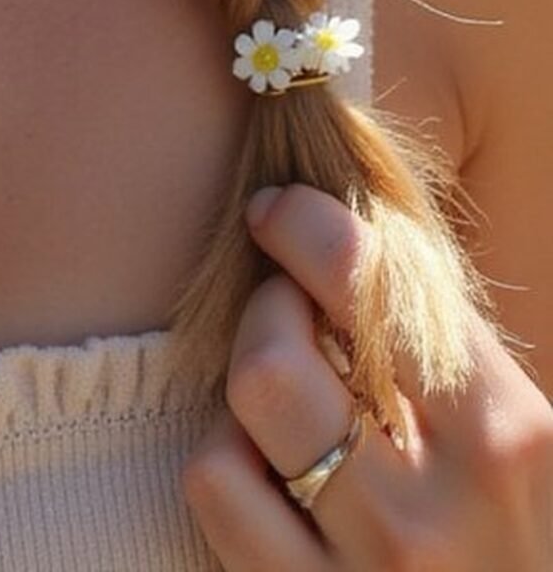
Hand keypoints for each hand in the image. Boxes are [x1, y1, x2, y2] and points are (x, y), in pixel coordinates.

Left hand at [182, 183, 552, 565]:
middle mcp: (428, 515)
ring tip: (286, 399)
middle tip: (291, 309)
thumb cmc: (520, 528)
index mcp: (502, 439)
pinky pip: (218, 504)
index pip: (372, 291)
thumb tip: (330, 243)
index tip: (278, 211)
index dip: (306, 227)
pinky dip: (229, 466)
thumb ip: (438, 350)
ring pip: (229, 438)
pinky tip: (272, 467)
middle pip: (273, 364)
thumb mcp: (516, 434)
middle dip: (269, 311)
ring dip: (243, 399)